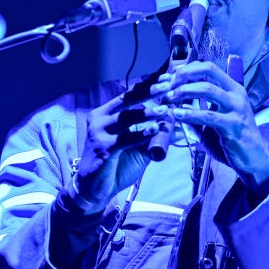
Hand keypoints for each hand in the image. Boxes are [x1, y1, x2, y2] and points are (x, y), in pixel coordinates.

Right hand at [72, 88, 168, 210]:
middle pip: (127, 100)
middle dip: (149, 92)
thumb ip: (151, 133)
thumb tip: (174, 121)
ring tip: (165, 110)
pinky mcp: (103, 148)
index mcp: (106, 113)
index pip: (128, 95)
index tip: (166, 79)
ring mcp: (99, 133)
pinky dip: (141, 133)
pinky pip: (125, 138)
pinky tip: (155, 128)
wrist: (94, 189)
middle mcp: (99, 119)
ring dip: (148, 113)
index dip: (147, 86)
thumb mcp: (136, 146)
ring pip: (126, 118)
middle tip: (167, 85)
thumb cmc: (116, 164)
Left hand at [150, 61, 268, 196]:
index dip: (188, 70)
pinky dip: (189, 113)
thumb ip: (198, 112)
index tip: (171, 78)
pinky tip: (176, 115)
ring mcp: (236, 108)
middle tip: (169, 83)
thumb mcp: (214, 122)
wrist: (254, 161)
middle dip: (185, 74)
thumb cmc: (234, 141)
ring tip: (169, 97)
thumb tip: (176, 105)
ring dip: (184, 91)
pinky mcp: (232, 125)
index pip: (209, 68)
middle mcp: (236, 94)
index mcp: (233, 90)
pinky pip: (207, 115)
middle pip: (209, 70)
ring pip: (207, 89)